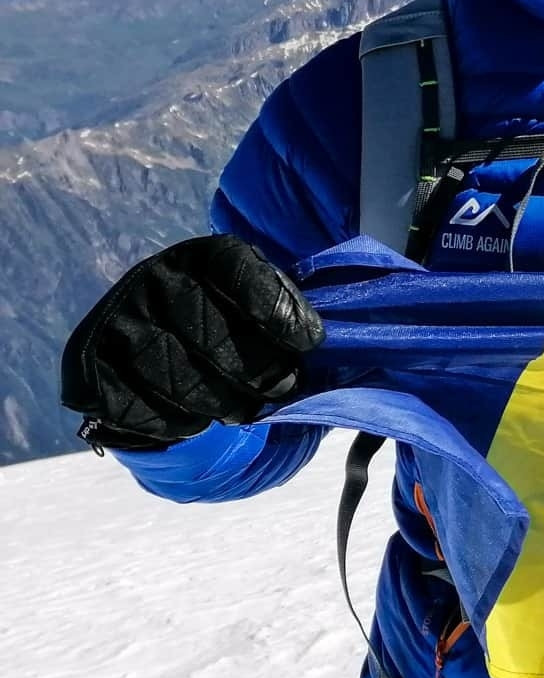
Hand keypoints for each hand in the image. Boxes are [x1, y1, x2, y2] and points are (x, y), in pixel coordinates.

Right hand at [60, 235, 322, 451]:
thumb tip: (317, 341)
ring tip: (244, 407)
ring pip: (181, 381)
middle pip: (212, 336)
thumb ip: (285, 310)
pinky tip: (197, 416)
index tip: (309, 342)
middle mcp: (153, 279)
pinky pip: (145, 410)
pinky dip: (182, 422)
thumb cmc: (230, 319)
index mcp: (201, 255)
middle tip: (282, 387)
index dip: (279, 311)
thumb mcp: (259, 299)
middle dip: (259, 372)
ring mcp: (118, 323)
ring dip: (223, 403)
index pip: (240, 273)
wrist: (159, 341)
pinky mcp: (92, 369)